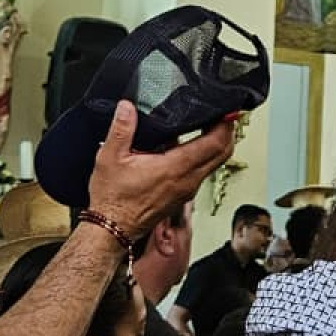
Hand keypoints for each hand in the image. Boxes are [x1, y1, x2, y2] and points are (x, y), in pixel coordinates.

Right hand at [86, 100, 233, 238]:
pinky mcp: (182, 196)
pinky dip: (203, 157)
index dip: (224, 124)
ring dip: (216, 145)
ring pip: (214, 164)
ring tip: (206, 125)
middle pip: (222, 154)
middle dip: (226, 132)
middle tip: (220, 115)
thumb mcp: (109, 157)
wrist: (112, 228)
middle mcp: (186, 181)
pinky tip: (186, 147)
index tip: (224, 111)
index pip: (214, 144)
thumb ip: (121, 128)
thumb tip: (127, 107)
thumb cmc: (112, 199)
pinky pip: (202, 173)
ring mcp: (186, 190)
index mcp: (174, 168)